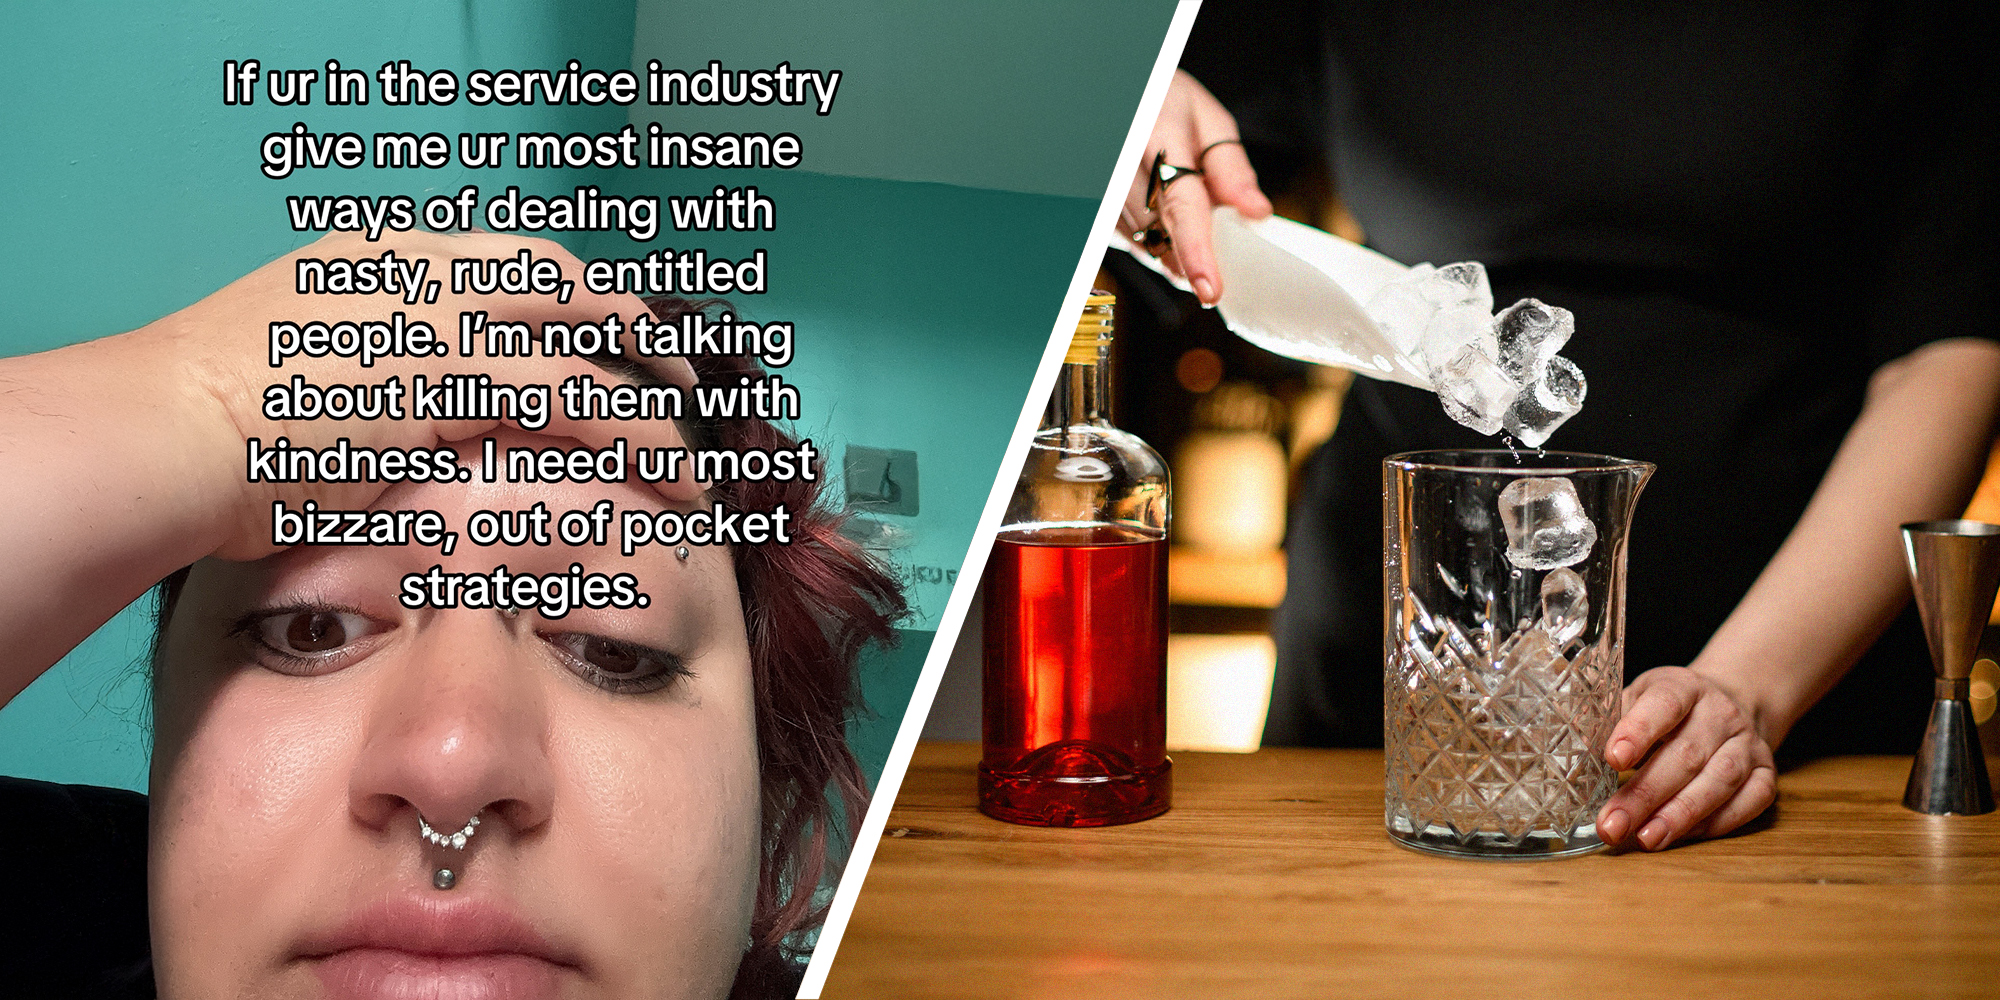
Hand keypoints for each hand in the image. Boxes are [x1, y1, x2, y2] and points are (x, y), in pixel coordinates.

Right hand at [141, 230, 699, 558]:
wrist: (169, 430)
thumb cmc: (204, 423)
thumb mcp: (295, 367)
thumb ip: (362, 371)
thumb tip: (399, 417)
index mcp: (385, 258)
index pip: (509, 261)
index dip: (570, 297)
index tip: (606, 331)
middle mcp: (427, 272)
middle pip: (564, 283)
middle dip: (631, 326)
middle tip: (674, 372)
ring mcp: (447, 320)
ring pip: (590, 348)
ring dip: (654, 402)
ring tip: (691, 454)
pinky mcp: (462, 381)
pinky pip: (582, 406)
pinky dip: (639, 442)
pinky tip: (670, 480)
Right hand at [1120, 71, 1272, 303]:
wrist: (1112, 90)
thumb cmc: (1161, 99)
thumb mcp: (1203, 116)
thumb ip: (1230, 165)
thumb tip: (1256, 212)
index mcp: (1155, 129)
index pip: (1179, 201)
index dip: (1196, 250)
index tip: (1209, 288)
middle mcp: (1119, 156)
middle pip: (1155, 228)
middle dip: (1185, 258)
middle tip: (1208, 275)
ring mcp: (1098, 180)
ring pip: (1135, 238)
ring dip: (1165, 252)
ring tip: (1187, 243)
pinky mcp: (1087, 198)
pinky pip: (1118, 236)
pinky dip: (1144, 242)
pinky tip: (1157, 227)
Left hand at [1595, 666, 1777, 849]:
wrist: (1729, 703)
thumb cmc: (1666, 709)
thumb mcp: (1636, 699)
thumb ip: (1608, 722)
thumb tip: (1568, 754)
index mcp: (1683, 687)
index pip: (1664, 705)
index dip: (1639, 731)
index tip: (1613, 758)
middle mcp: (1721, 713)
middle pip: (1686, 755)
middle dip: (1645, 794)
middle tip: (1612, 824)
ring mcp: (1748, 744)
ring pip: (1719, 781)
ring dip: (1680, 815)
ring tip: (1646, 839)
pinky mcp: (1767, 774)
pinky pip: (1748, 802)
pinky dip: (1715, 823)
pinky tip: (1682, 836)